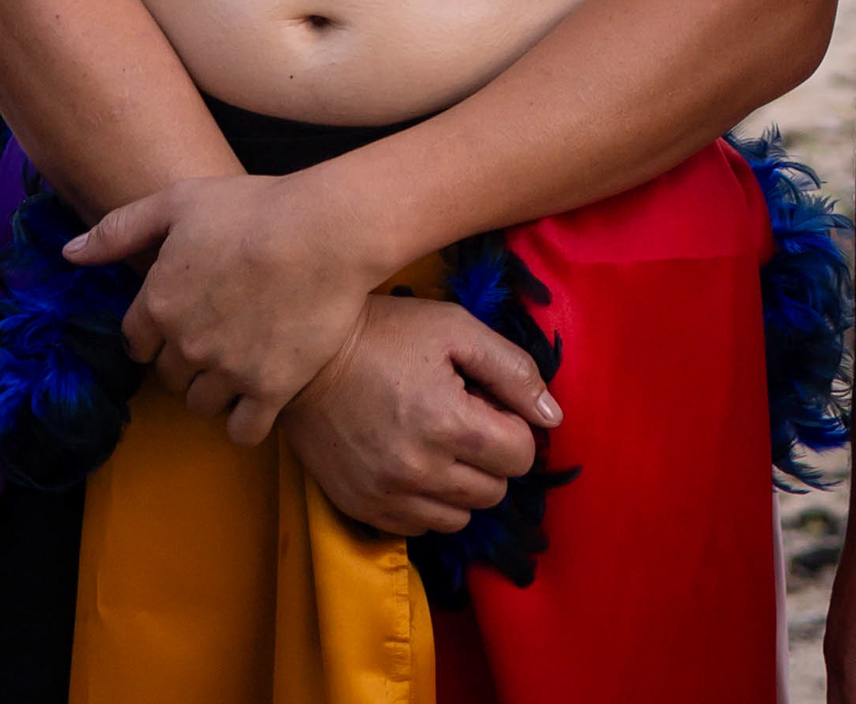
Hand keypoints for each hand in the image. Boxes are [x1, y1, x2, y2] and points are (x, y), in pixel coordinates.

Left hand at [67, 171, 389, 441]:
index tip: (178, 321)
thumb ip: (119, 230)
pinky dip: (246, 421)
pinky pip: (243, 431)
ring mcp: (228, 371)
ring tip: (238, 364)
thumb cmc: (253, 207)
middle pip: (168, 375)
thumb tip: (68, 255)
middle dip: (183, 361)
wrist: (326, 232)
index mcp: (157, 303)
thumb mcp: (177, 201)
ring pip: (201, 404)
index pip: (135, 343)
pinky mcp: (271, 390)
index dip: (154, 333)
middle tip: (214, 338)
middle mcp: (185, 344)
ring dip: (213, 390)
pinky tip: (258, 398)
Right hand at [281, 296, 560, 538]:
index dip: (513, 426)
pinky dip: (427, 501)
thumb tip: (553, 416)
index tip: (487, 404)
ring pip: (462, 516)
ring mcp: (388, 495)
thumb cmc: (383, 333)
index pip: (521, 454)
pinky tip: (410, 463)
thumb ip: (512, 369)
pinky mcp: (363, 509)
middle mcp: (421, 469)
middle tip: (462, 420)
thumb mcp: (453, 329)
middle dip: (491, 456)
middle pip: (496, 490)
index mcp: (448, 422)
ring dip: (462, 484)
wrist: (301, 360)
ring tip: (436, 444)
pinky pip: (421, 527)